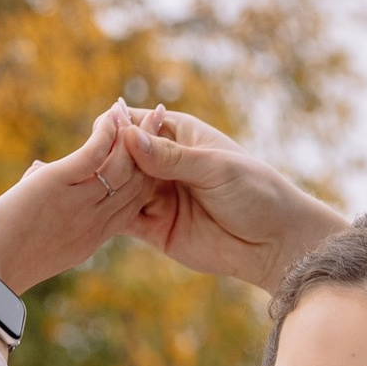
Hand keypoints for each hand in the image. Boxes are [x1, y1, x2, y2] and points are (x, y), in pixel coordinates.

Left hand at [0, 108, 153, 308]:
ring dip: (134, 135)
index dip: (147, 179)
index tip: (154, 156)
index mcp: (93, 239)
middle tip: (163, 122)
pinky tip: (111, 115)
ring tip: (144, 110)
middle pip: (138, 185)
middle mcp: (95, 222)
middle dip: (153, 152)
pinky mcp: (60, 185)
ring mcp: (80, 204)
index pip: (133, 206)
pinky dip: (106, 133)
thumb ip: (47, 208)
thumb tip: (35, 175)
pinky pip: (94, 155)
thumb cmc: (0, 260)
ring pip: (124, 168)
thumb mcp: (36, 238)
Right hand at [112, 103, 346, 288]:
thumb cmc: (255, 192)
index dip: (116, 127)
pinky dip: (110, 217)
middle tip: (92, 166)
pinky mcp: (156, 228)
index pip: (136, 123)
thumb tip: (130, 137)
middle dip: (107, 160)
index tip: (102, 134)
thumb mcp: (214, 168)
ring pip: (120, 188)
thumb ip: (171, 157)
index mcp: (177, 135)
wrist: (274, 242)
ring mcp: (157, 196)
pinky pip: (125, 219)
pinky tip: (96, 214)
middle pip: (122, 156)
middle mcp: (163, 163)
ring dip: (106, 189)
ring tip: (91, 190)